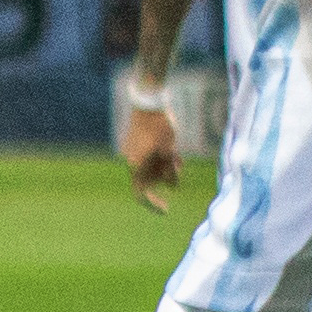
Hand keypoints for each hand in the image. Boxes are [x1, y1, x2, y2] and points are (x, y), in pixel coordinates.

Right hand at [117, 78, 183, 208]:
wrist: (148, 101)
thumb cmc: (160, 125)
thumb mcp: (170, 149)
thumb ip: (170, 170)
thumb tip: (173, 187)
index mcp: (136, 165)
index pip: (141, 193)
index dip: (152, 204)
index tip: (166, 210)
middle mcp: (131, 161)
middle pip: (149, 179)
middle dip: (165, 177)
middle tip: (179, 167)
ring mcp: (132, 151)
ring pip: (150, 167)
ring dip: (164, 166)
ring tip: (178, 156)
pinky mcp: (135, 142)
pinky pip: (147, 157)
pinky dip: (159, 157)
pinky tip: (171, 150)